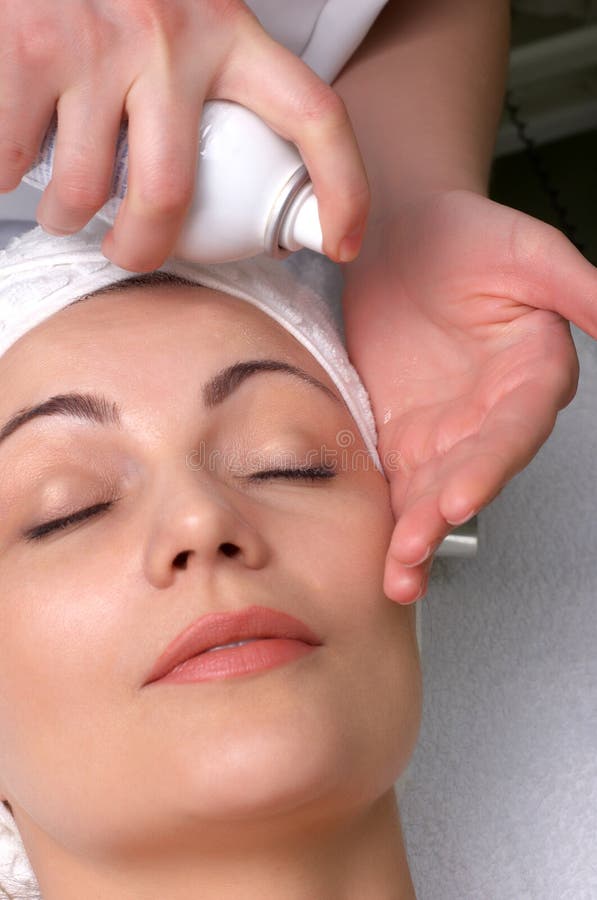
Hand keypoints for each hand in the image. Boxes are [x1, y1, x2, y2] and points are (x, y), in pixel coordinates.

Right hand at [1, 0, 368, 270]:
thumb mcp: (186, 19)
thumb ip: (215, 82)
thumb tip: (232, 187)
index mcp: (227, 29)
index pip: (314, 113)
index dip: (342, 188)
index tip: (342, 244)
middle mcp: (169, 35)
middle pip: (169, 194)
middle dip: (141, 250)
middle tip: (130, 252)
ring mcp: (97, 43)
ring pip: (84, 189)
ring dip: (67, 216)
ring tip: (64, 202)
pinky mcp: (29, 49)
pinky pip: (16, 161)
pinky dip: (10, 178)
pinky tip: (18, 161)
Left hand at [341, 189, 596, 603]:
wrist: (399, 234)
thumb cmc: (467, 235)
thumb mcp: (527, 251)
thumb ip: (578, 289)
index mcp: (530, 373)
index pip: (517, 428)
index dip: (491, 464)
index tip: (460, 497)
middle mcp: (493, 412)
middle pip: (474, 472)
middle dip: (443, 514)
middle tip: (413, 550)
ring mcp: (446, 429)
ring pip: (437, 491)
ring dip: (418, 535)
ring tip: (399, 575)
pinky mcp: (404, 435)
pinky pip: (398, 484)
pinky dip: (389, 519)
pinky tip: (383, 557)